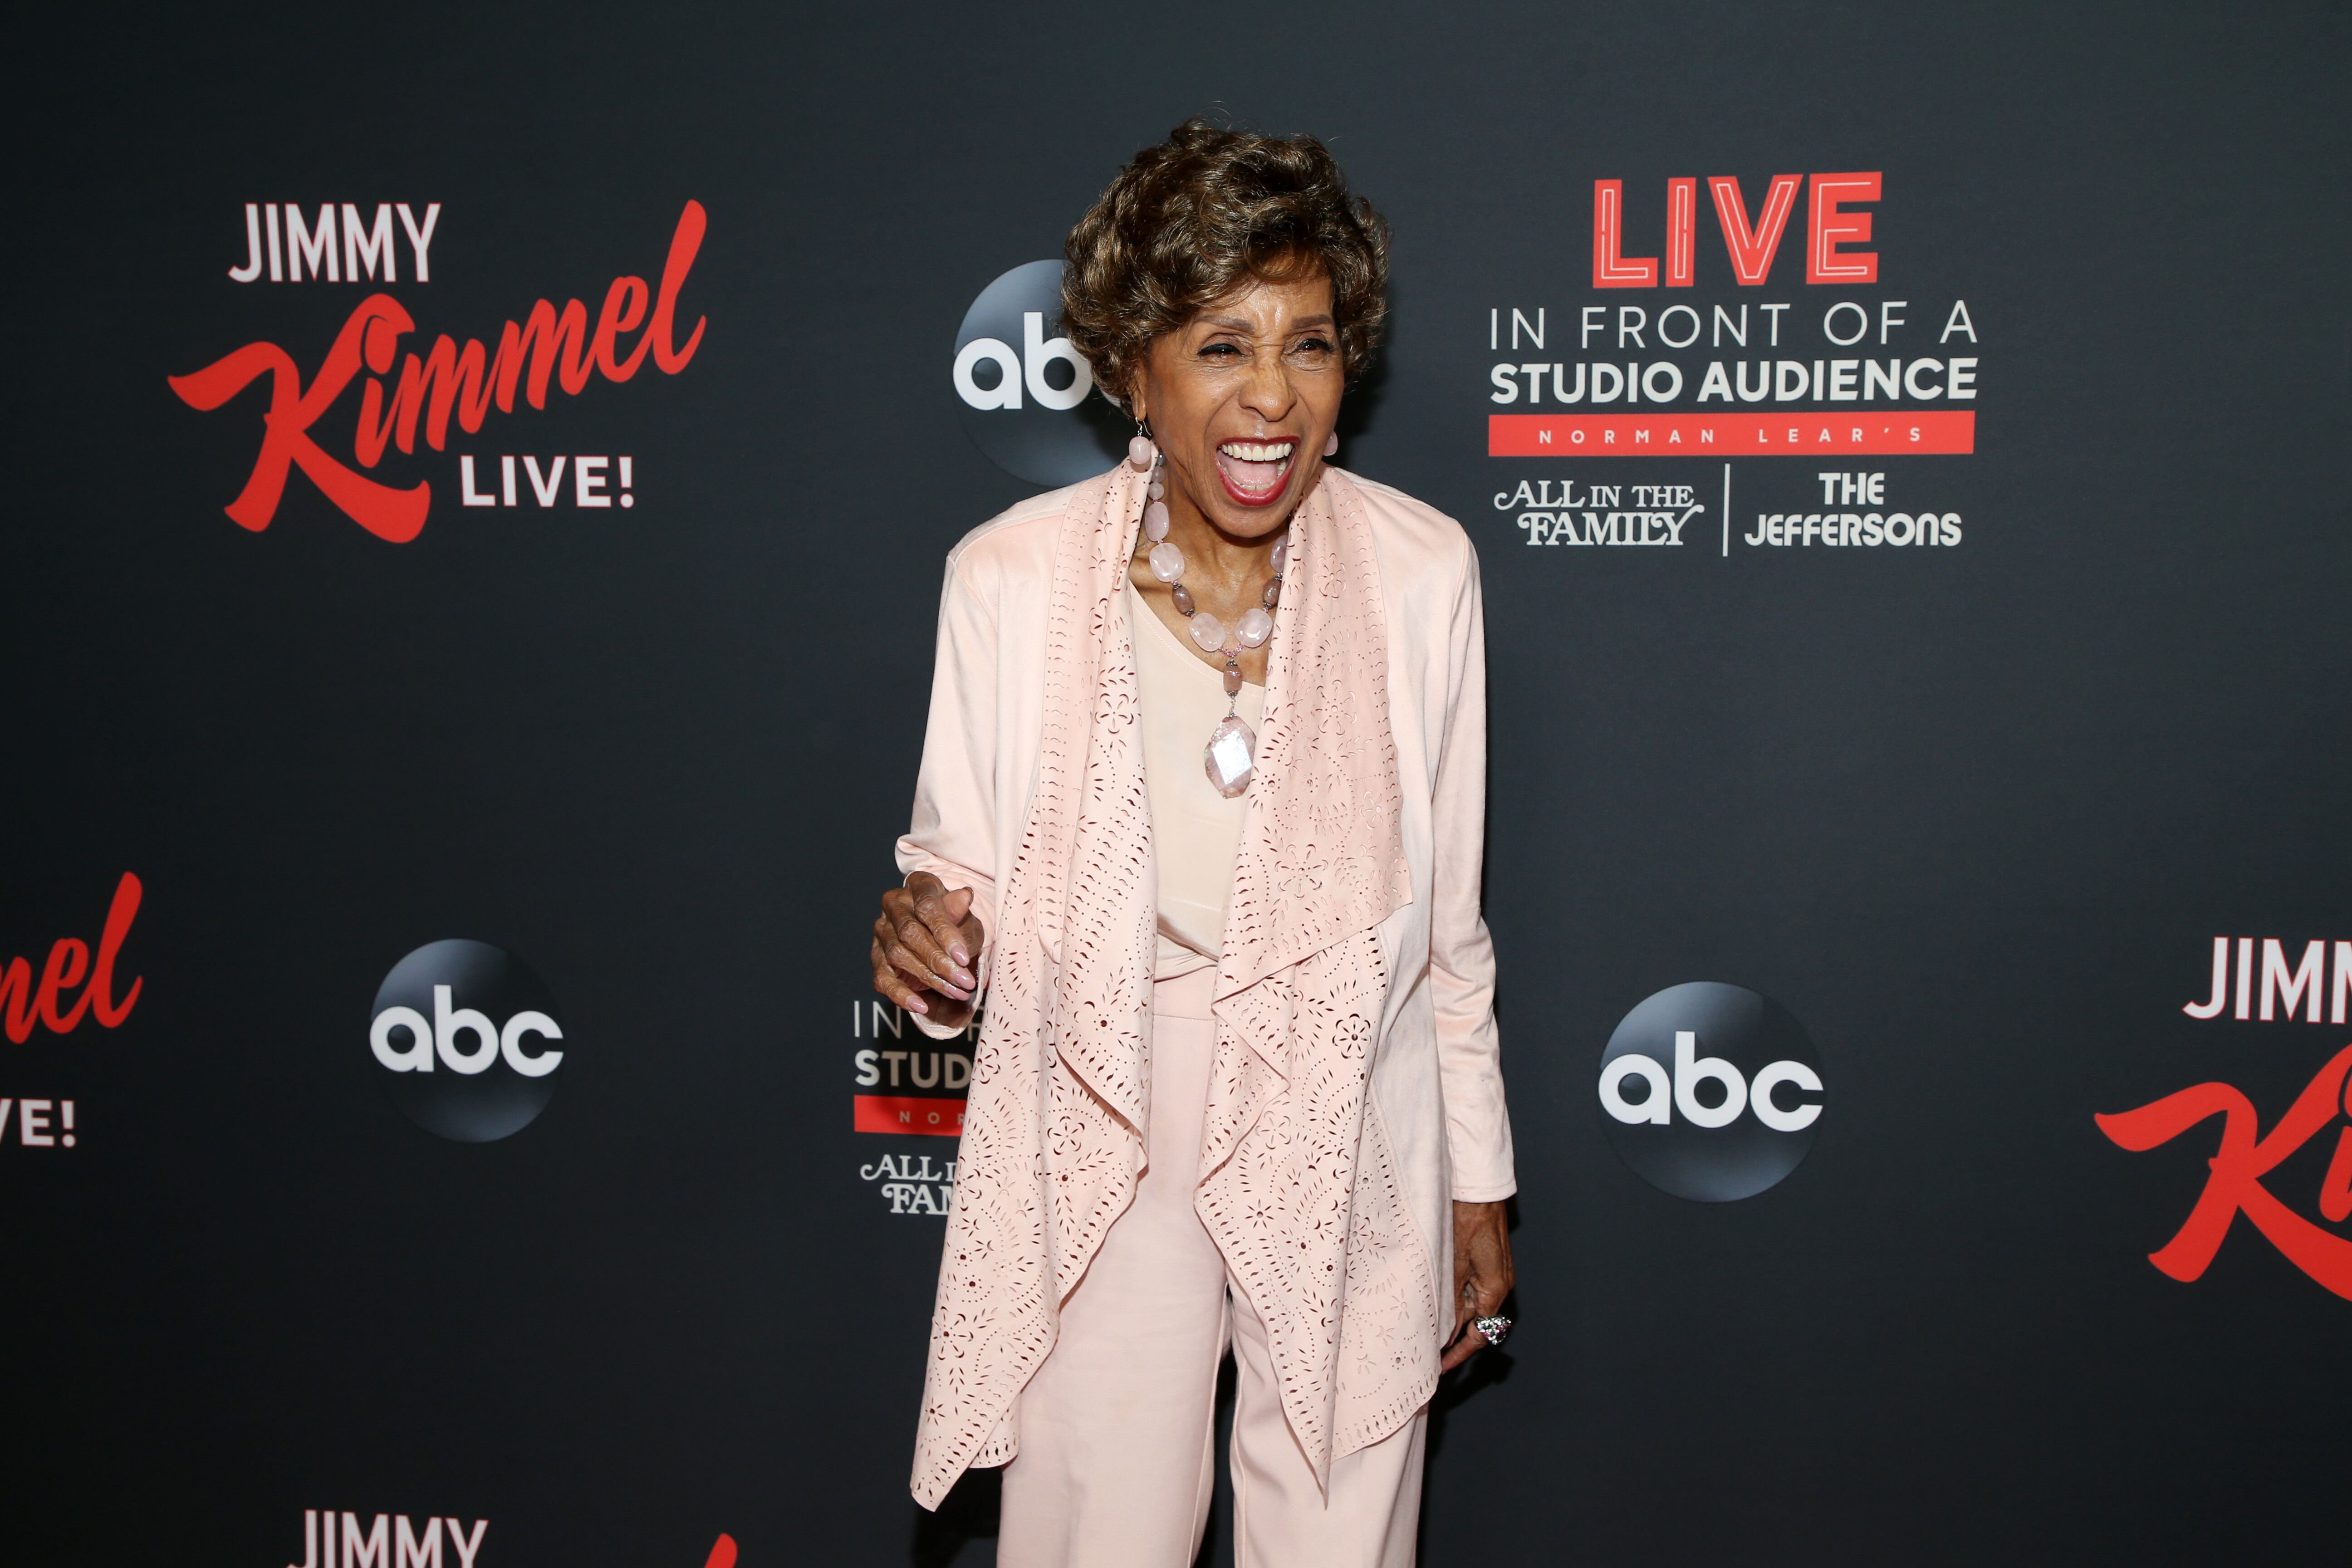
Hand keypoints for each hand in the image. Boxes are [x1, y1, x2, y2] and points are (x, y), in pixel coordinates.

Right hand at [871, 872, 986, 1030]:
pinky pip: (882, 979)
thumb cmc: (956, 921)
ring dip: (929, 979)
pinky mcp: (876, 958)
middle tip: (965, 981)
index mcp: (918, 886)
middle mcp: (894, 906)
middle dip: (940, 961)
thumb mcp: (965, 915)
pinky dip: (901, 995)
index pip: (927, 907)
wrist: (939, 933)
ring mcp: (882, 932)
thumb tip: (964, 896)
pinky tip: (921, 1005)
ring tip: (957, 992)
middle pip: (910, 933)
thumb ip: (961, 912)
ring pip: (898, 956)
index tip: (963, 956)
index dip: (945, 933)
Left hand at [1440, 1199, 1513, 1371]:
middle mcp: (1500, 1285)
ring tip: (1427, 1325)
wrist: (1477, 1188)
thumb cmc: (1467, 1219)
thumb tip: (1448, 1332)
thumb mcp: (1453, 1264)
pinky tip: (1436, 1296)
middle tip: (1428, 1349)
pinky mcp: (1488, 1261)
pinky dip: (1455, 1296)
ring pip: (1472, 1305)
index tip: (1441, 1367)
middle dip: (1453, 1337)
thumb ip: (1452, 1301)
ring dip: (1452, 1316)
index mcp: (1495, 1290)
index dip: (1458, 1354)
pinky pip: (1472, 1287)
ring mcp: (1495, 1272)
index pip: (1479, 1335)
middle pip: (1477, 1322)